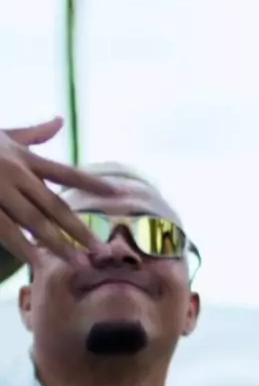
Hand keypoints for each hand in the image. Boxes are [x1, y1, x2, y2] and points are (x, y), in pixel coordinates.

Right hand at [0, 117, 116, 266]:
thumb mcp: (3, 133)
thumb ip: (32, 133)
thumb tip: (60, 122)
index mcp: (24, 157)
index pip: (66, 172)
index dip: (93, 185)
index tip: (120, 197)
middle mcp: (15, 173)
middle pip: (55, 205)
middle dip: (80, 229)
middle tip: (103, 251)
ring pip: (33, 221)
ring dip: (57, 244)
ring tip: (78, 263)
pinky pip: (5, 230)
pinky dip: (22, 246)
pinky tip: (37, 262)